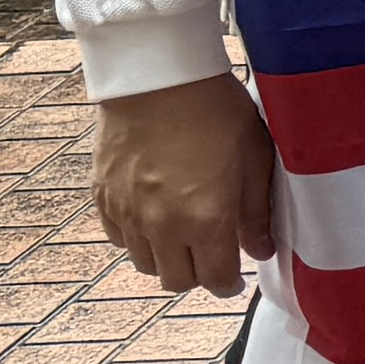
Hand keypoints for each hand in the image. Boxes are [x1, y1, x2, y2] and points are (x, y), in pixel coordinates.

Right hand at [91, 76, 276, 293]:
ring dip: (166, 260)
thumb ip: (256, 212)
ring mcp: (128, 213)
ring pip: (145, 264)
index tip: (233, 281)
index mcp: (206, 219)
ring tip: (183, 239)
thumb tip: (261, 249)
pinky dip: (136, 239)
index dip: (227, 286)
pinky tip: (153, 220)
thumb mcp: (254, 158)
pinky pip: (118, 237)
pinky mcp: (103, 196)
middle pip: (176, 281)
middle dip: (198, 276)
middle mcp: (162, 225)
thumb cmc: (215, 111)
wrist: (158, 77)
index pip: (214, 280)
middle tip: (211, 258)